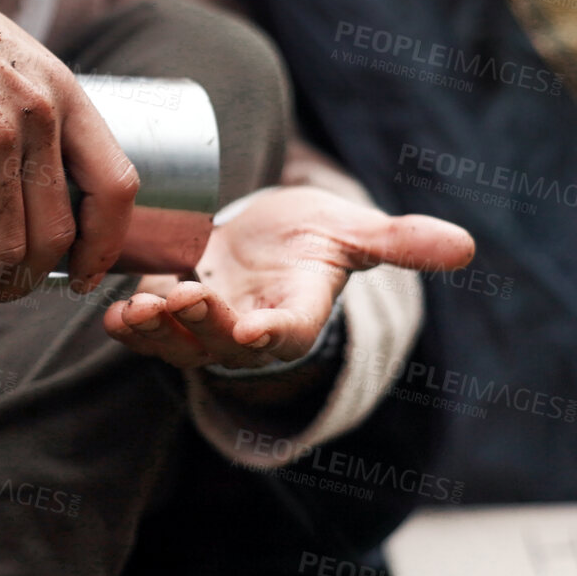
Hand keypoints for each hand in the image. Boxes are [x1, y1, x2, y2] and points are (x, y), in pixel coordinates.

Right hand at [0, 0, 138, 301]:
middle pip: (54, 237)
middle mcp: (38, 117)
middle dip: (21, 281)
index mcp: (64, 92)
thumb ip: (35, 117)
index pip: (116, 186)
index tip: (81, 275)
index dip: (106, 245)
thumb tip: (41, 199)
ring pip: (4, 252)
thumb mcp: (9, 61)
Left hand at [103, 185, 473, 368]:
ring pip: (178, 341)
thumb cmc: (312, 237)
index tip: (249, 327)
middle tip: (183, 297)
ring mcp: (204, 328)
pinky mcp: (167, 314)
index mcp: (297, 315)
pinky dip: (129, 324)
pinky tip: (111, 308)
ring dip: (157, 329)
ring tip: (137, 307)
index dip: (268, 332)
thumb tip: (465, 247)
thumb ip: (401, 242)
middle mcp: (248, 332)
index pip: (286, 331)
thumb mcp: (354, 234)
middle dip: (200, 323)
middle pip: (222, 341)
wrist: (263, 239)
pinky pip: (147, 330)